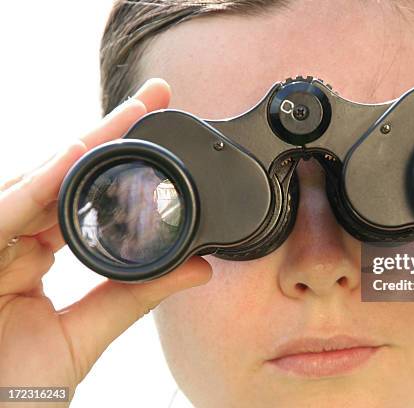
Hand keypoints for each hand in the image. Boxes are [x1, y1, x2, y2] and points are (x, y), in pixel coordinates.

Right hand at [0, 79, 211, 405]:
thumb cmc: (18, 384)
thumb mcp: (87, 332)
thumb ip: (136, 295)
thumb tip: (198, 268)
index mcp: (35, 251)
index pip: (79, 191)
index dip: (115, 158)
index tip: (157, 128)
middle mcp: (12, 237)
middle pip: (61, 172)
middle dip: (107, 132)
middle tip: (154, 97)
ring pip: (35, 179)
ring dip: (84, 145)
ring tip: (131, 113)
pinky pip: (6, 212)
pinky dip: (40, 183)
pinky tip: (76, 155)